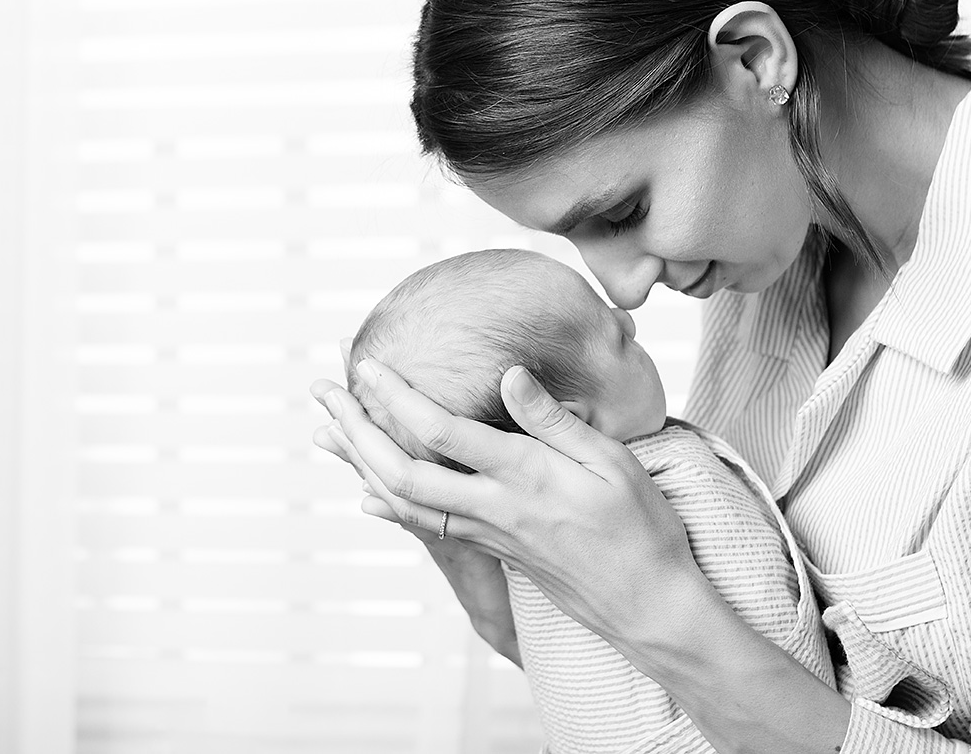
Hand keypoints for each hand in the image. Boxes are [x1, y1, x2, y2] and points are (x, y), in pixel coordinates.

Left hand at [316, 357, 701, 647]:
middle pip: (403, 469)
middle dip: (357, 429)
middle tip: (324, 392)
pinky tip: (367, 491)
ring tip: (329, 430)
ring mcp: (487, 533)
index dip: (398, 397)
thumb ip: (553, 420)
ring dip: (360, 461)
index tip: (368, 365)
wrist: (647, 605)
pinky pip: (425, 526)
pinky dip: (389, 503)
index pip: (443, 432)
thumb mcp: (612, 461)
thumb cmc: (640, 527)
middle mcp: (493, 507)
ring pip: (404, 500)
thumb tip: (508, 374)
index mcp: (523, 477)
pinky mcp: (491, 549)